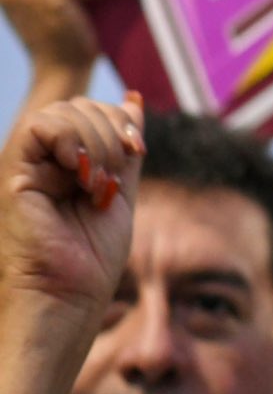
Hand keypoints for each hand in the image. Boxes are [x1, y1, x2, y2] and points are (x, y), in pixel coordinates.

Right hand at [0, 94, 145, 332]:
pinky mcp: (13, 173)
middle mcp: (43, 158)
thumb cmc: (93, 256)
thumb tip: (133, 99)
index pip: (96, 110)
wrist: (69, 294)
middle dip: (112, 133)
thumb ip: (123, 146)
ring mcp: (26, 164)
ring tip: (97, 185)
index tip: (137, 152)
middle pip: (82, 105)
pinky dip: (70, 141)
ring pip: (64, 111)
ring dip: (97, 144)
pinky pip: (40, 126)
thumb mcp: (121, 189)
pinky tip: (79, 172)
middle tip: (113, 179)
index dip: (123, 122)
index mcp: (67, 161)